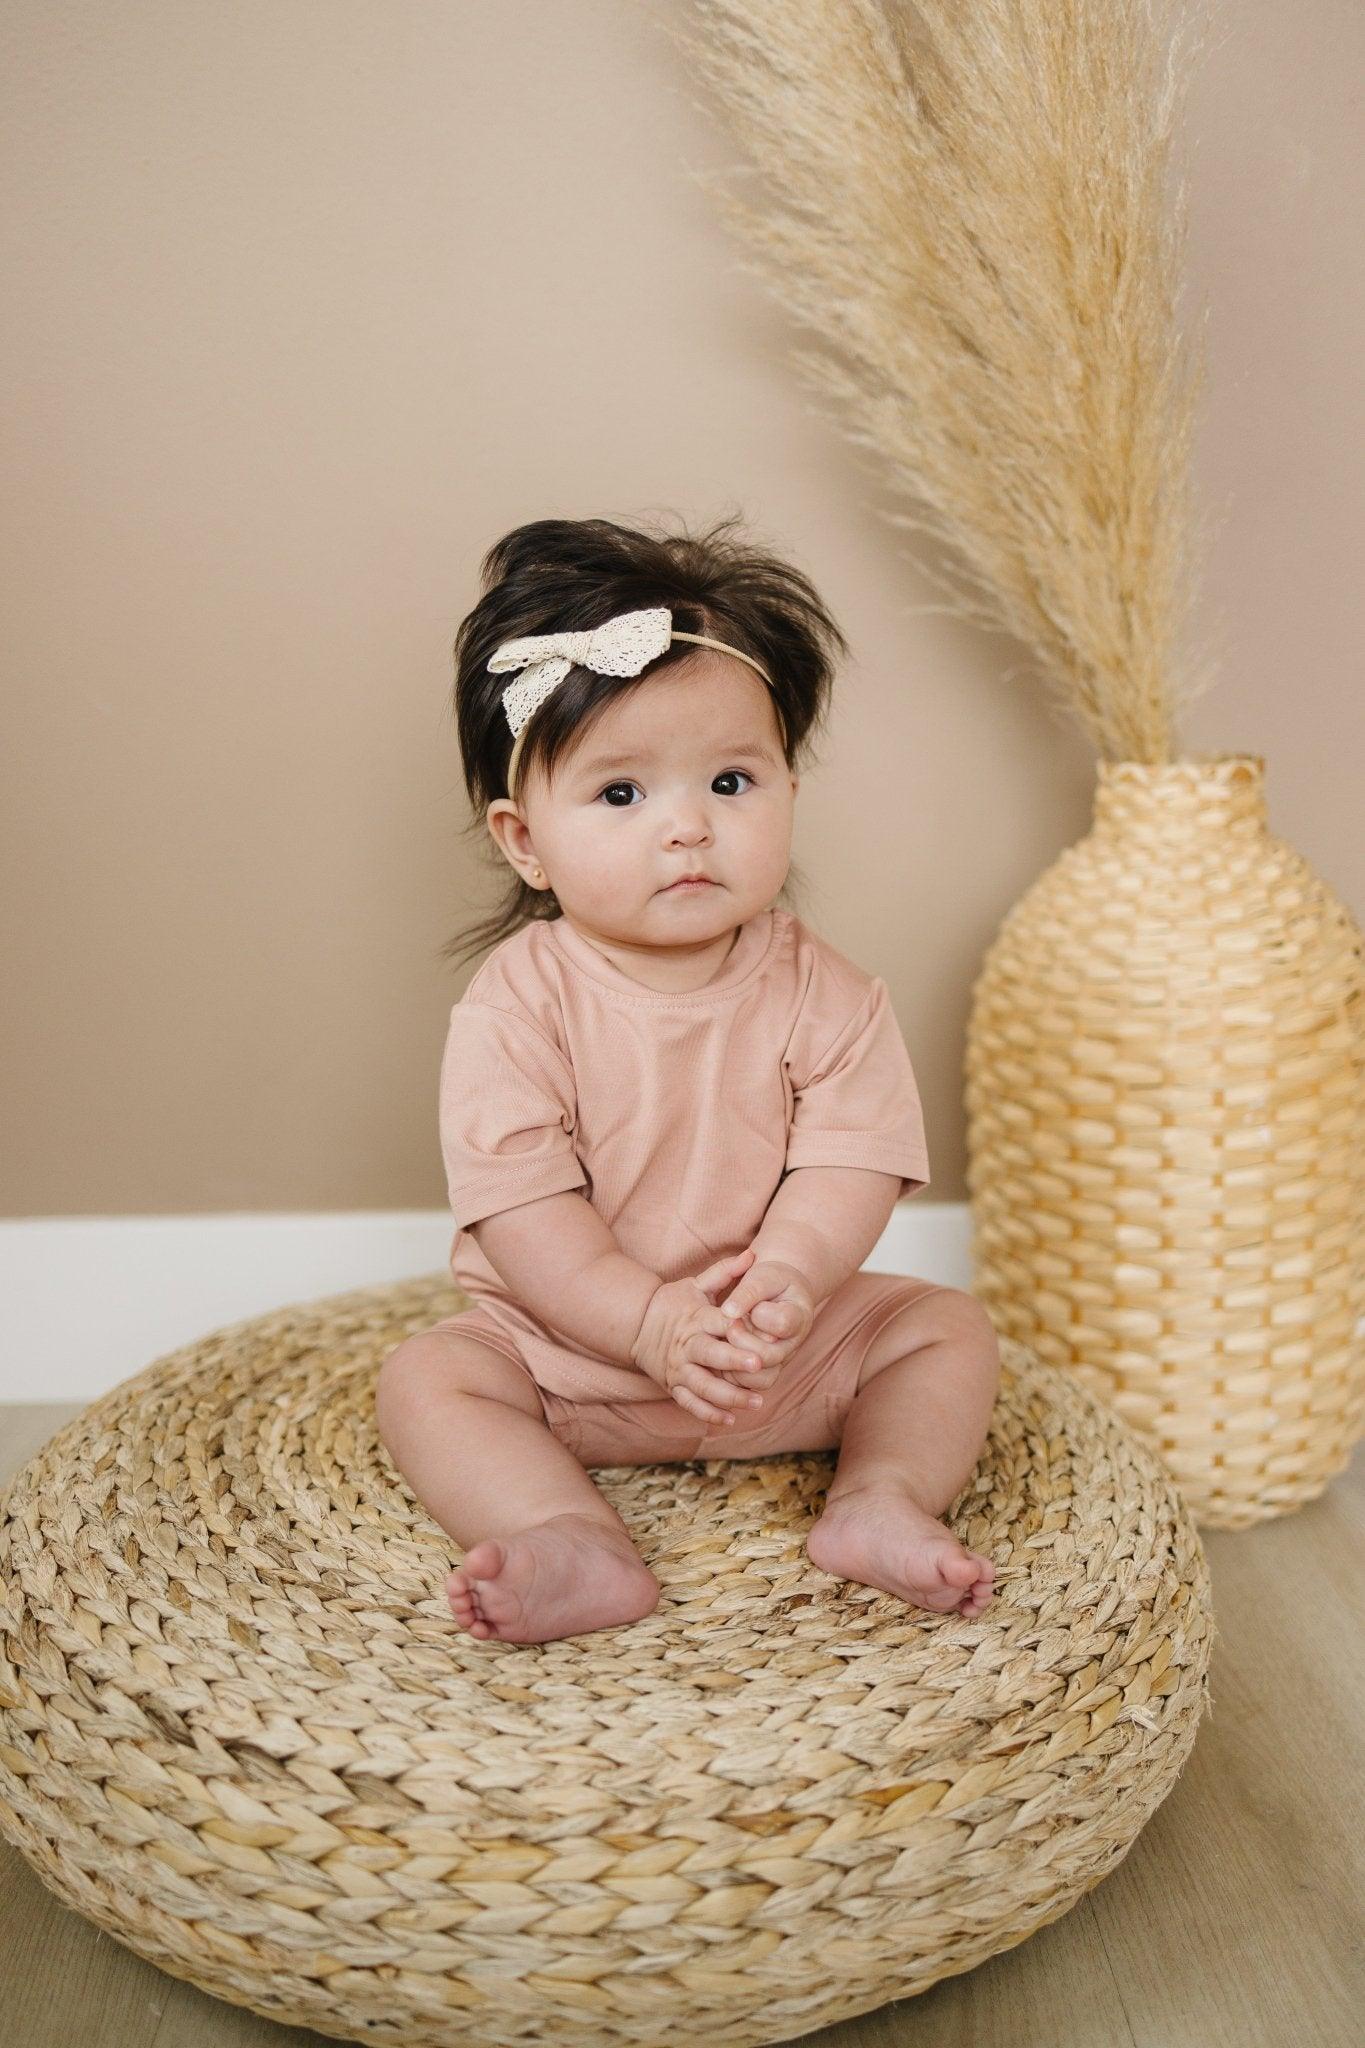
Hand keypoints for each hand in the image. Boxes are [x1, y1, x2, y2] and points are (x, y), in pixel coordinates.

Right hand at [630, 1247, 773, 1427]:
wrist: (636, 1323)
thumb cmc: (673, 1302)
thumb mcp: (696, 1284)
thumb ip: (725, 1272)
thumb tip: (752, 1254)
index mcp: (696, 1320)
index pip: (718, 1324)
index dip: (737, 1328)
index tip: (757, 1331)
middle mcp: (688, 1346)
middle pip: (711, 1356)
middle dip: (734, 1362)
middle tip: (759, 1366)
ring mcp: (680, 1369)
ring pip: (703, 1387)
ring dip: (729, 1396)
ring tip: (755, 1402)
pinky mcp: (674, 1386)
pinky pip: (690, 1403)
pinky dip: (708, 1414)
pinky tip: (730, 1420)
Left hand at [717, 1259, 815, 1378]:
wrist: (778, 1292)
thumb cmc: (770, 1281)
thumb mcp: (763, 1276)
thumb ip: (748, 1292)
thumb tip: (727, 1312)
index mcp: (798, 1316)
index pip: (782, 1323)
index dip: (760, 1313)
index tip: (752, 1303)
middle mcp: (792, 1345)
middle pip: (768, 1356)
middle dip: (741, 1338)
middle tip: (731, 1322)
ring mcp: (779, 1362)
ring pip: (759, 1378)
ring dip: (735, 1360)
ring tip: (728, 1338)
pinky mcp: (763, 1373)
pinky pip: (747, 1386)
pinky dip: (731, 1373)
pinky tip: (723, 1351)